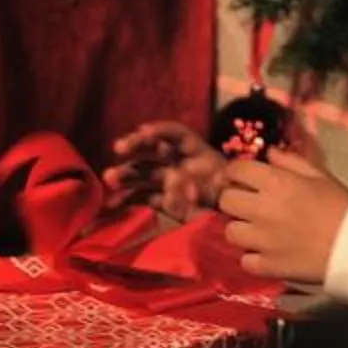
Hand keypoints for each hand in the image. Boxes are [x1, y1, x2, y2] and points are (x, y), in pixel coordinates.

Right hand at [104, 121, 230, 222]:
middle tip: (119, 148)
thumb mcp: (229, 186)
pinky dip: (128, 199)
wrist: (237, 217)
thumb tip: (178, 189)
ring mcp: (169, 181)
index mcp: (197, 152)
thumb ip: (206, 186)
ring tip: (110, 178)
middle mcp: (179, 162)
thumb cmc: (235, 195)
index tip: (144, 132)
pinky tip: (113, 203)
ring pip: (143, 172)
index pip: (176, 134)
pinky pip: (143, 197)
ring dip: (126, 173)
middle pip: (154, 150)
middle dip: (136, 147)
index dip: (160, 130)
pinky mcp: (164, 200)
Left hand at [219, 148, 347, 285]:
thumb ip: (291, 161)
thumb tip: (269, 153)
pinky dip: (253, 258)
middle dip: (234, 199)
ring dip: (240, 230)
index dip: (235, 172)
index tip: (241, 178)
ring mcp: (262, 240)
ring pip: (230, 232)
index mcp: (276, 182)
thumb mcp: (320, 175)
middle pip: (225, 200)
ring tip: (256, 231)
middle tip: (248, 205)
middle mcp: (262, 209)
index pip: (236, 170)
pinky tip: (265, 253)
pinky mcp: (267, 266)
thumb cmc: (341, 205)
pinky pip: (245, 261)